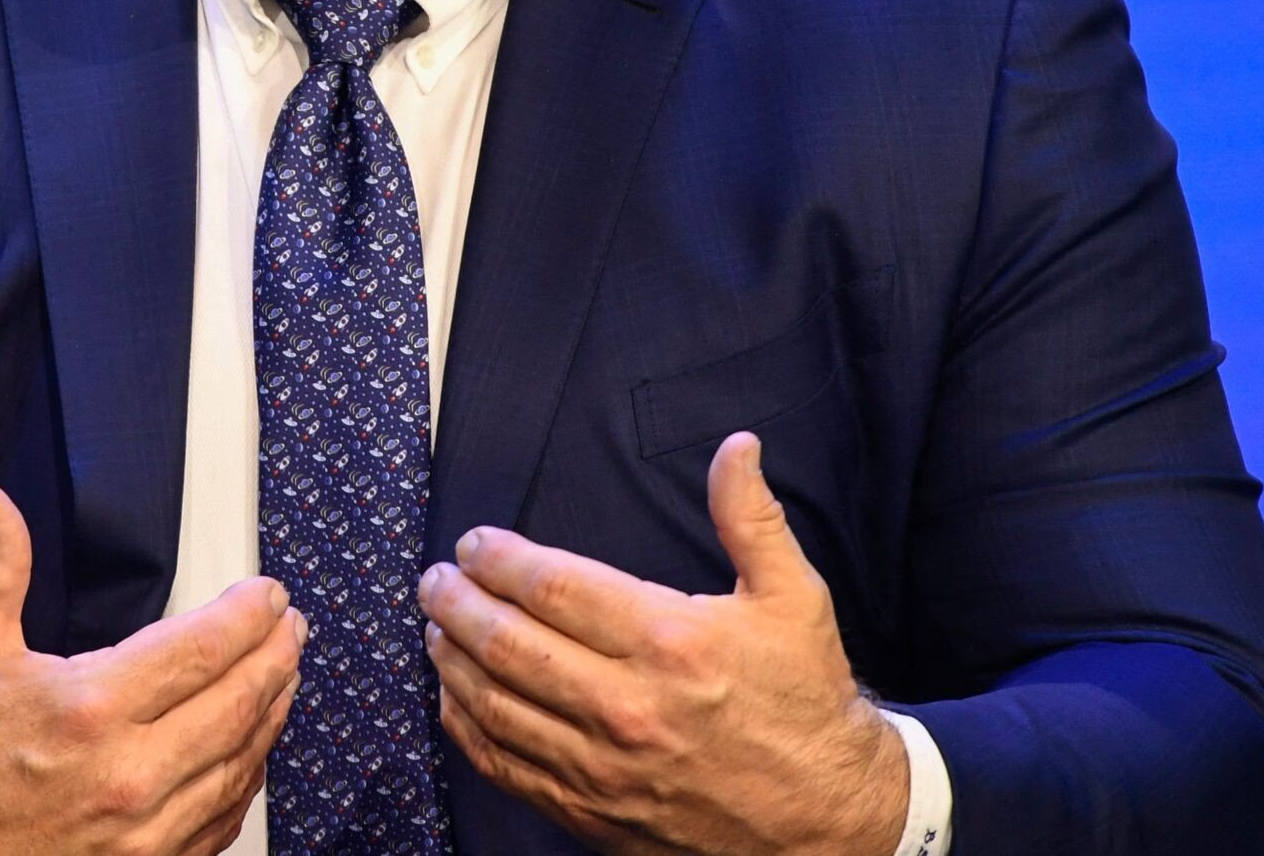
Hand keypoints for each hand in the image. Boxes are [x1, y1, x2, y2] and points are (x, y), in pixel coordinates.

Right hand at [0, 481, 305, 855]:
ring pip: (240, 763)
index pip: (201, 649)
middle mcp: (129, 774)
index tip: (268, 593)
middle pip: (238, 704)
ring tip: (285, 674)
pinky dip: (246, 777)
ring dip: (272, 713)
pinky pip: (222, 819)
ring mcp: (145, 833)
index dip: (247, 615)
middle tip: (292, 626)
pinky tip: (251, 749)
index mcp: (91, 709)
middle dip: (275, 656)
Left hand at [419, 432, 905, 855]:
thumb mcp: (794, 598)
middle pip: (508, 643)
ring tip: (433, 625)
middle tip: (434, 578)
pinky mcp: (592, 811)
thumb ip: (752, 518)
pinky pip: (506, 766)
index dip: (499, 559)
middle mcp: (627, 706)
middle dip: (456, 602)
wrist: (829, 819)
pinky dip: (466, 727)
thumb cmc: (806, 700)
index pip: (552, 588)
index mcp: (669, 642)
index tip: (476, 542)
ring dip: (450, 659)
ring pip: (494, 704)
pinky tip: (453, 696)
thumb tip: (736, 446)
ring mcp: (604, 766)